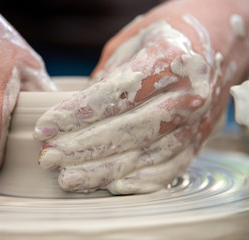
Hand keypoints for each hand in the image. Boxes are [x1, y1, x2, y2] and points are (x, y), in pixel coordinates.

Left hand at [34, 0, 248, 193]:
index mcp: (168, 59)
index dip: (74, 115)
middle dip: (81, 148)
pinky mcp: (198, 139)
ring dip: (102, 171)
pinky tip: (112, 185)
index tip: (45, 128)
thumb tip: (79, 112)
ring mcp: (195, 121)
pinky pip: (169, 167)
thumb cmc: (169, 35)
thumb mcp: (134, 40)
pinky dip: (139, 180)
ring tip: (68, 178)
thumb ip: (108, 75)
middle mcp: (186, 93)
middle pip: (125, 130)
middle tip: (48, 157)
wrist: (222, 40)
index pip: (112, 95)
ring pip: (142, 155)